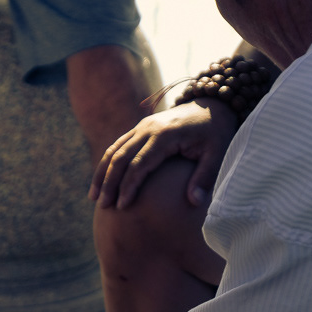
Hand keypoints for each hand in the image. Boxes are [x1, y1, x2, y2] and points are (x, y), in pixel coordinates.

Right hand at [89, 99, 237, 210]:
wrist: (211, 105)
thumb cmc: (216, 133)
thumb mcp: (217, 154)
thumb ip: (204, 177)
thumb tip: (194, 202)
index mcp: (165, 135)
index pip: (140, 164)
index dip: (129, 186)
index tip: (122, 207)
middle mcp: (148, 128)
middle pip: (121, 157)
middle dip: (110, 183)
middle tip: (102, 206)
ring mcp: (142, 127)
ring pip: (114, 150)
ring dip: (102, 174)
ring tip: (94, 198)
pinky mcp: (140, 129)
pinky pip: (118, 146)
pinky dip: (107, 164)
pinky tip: (102, 182)